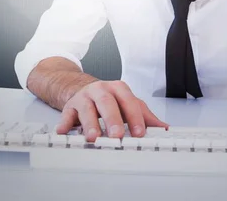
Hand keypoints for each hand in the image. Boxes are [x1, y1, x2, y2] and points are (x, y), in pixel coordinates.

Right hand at [54, 80, 168, 141]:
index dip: (135, 117)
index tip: (139, 133)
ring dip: (90, 124)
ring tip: (94, 137)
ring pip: (87, 109)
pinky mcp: (69, 106)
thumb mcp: (127, 103)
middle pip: (107, 103)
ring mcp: (84, 98)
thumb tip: (163, 127)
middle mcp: (101, 90)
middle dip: (112, 120)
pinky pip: (66, 115)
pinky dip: (65, 124)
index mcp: (118, 89)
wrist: (83, 89)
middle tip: (117, 135)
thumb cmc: (109, 100)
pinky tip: (64, 132)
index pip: (128, 101)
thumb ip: (144, 115)